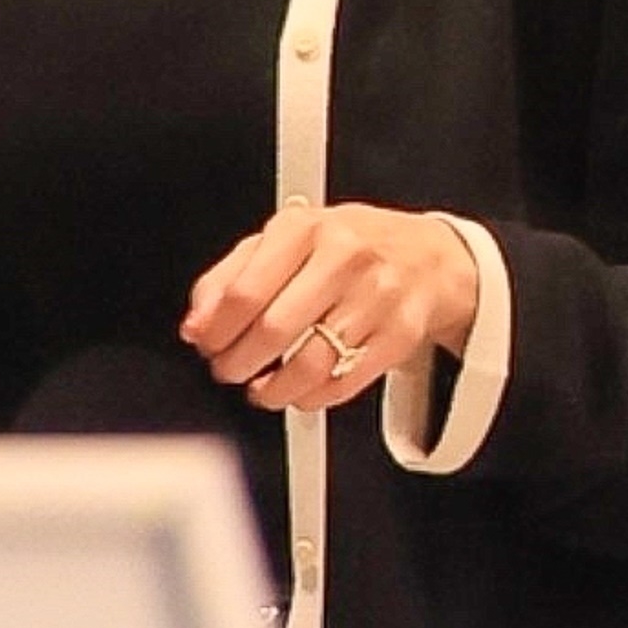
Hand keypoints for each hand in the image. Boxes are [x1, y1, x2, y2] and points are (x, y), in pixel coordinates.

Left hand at [182, 202, 478, 414]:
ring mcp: (376, 296)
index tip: (207, 346)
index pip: (244, 292)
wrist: (429, 258)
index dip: (216, 331)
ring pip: (309, 364)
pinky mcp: (399, 334)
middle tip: (230, 370)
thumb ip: (232, 275)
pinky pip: (344, 383)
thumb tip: (198, 322)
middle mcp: (344, 258)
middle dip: (239, 363)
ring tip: (262, 390)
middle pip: (273, 330)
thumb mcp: (287, 240)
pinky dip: (312, 398)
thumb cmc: (350, 248)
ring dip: (274, 390)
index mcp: (306, 229)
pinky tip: (300, 392)